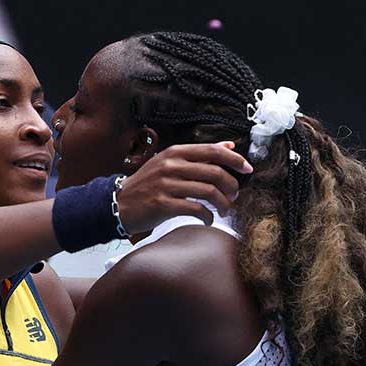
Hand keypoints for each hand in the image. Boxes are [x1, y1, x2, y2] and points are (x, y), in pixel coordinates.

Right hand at [116, 141, 251, 232]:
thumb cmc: (147, 185)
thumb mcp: (170, 163)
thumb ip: (199, 154)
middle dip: (231, 186)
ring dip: (222, 204)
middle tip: (234, 196)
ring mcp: (166, 185)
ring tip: (224, 211)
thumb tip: (228, 144)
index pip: (212, 151)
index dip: (234, 160)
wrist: (118, 204)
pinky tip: (207, 221)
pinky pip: (195, 209)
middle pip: (214, 172)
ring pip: (208, 192)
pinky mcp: (163, 204)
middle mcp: (171, 166)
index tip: (247, 169)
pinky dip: (207, 217)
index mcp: (175, 152)